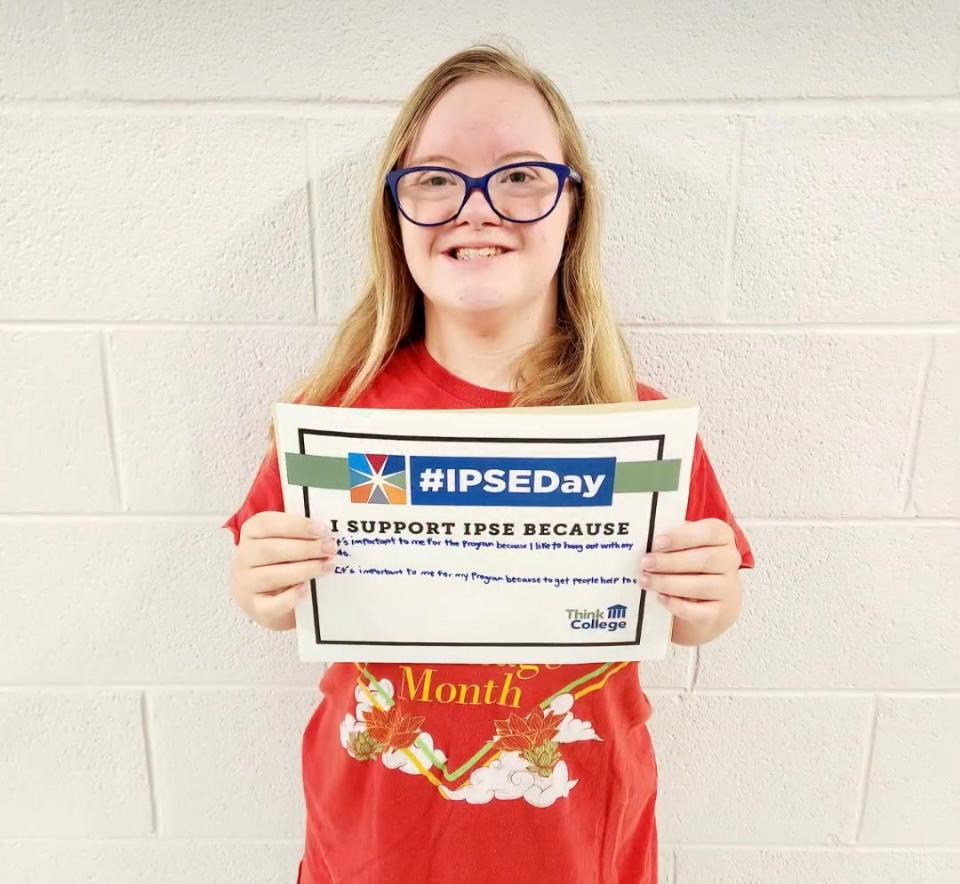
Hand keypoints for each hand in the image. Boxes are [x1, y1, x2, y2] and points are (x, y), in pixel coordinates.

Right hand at [228, 511, 338, 631]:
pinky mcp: (256, 608)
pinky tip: (306, 589)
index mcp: (251, 533)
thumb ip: (301, 535)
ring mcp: (247, 584)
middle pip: (270, 550)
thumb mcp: (287, 543)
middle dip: (305, 548)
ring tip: (327, 566)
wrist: (267, 599)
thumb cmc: (281, 563)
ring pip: (272, 576)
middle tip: (330, 548)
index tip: (322, 530)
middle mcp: (244, 557)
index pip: (267, 524)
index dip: (296, 525)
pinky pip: (272, 605)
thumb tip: (326, 535)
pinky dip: (290, 598)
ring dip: (304, 570)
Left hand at [638, 518, 741, 634]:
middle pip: (705, 559)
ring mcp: (727, 587)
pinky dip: (678, 606)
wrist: (706, 596)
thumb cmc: (690, 562)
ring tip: (646, 580)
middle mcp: (729, 560)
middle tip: (646, 563)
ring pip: (701, 586)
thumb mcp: (683, 544)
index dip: (682, 536)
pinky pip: (700, 612)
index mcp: (722, 536)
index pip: (710, 532)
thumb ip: (670, 540)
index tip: (657, 542)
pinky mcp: (720, 612)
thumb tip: (646, 541)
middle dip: (671, 562)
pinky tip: (661, 598)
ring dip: (669, 583)